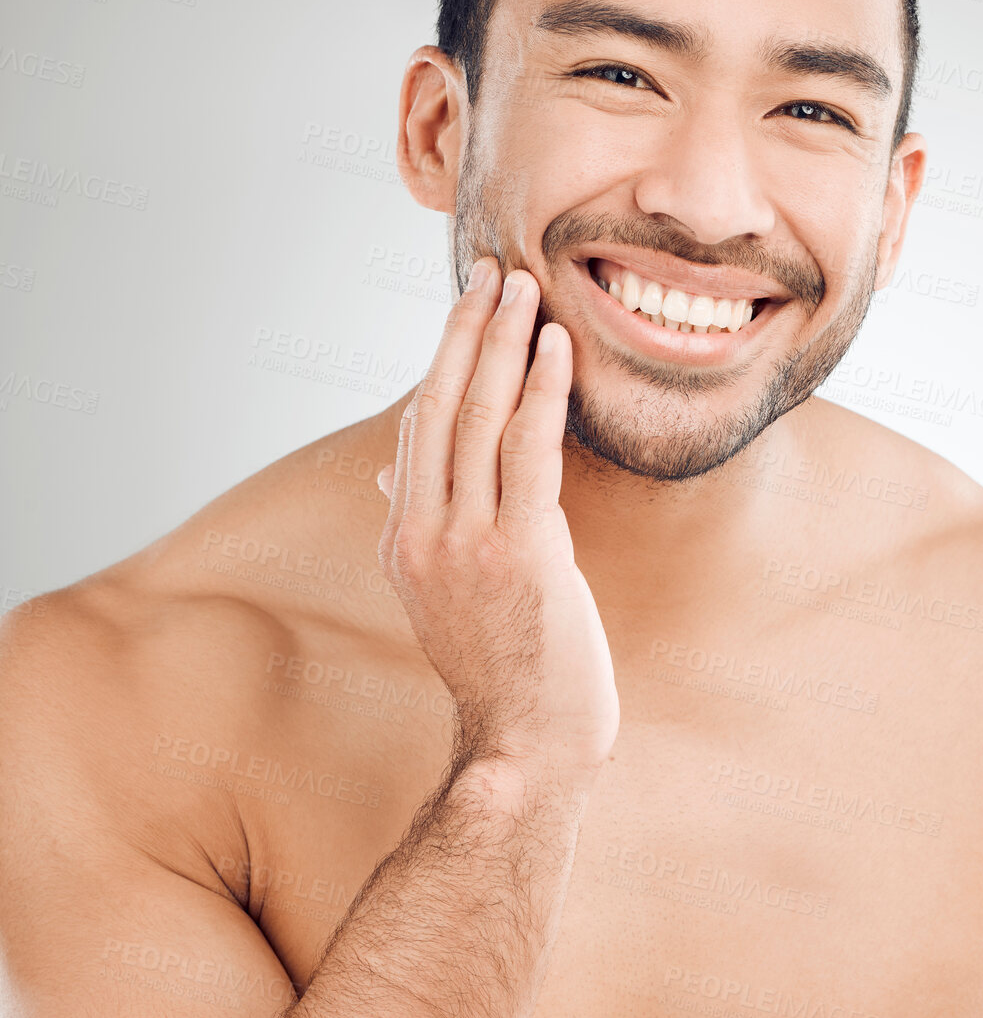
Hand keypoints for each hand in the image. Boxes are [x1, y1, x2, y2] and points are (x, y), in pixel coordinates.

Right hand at [377, 259, 619, 779]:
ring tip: (524, 288)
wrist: (525, 745)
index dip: (443, 360)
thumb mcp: (441, 597)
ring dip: (503, 344)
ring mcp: (468, 545)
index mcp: (402, 541)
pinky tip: (557, 348)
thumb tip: (390, 477)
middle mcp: (423, 535)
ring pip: (479, 419)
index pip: (418, 428)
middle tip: (492, 271)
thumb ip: (419, 530)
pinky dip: (542, 392)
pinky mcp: (524, 555)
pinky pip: (530, 454)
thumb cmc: (500, 672)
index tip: (469, 308)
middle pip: (439, 407)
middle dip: (467, 331)